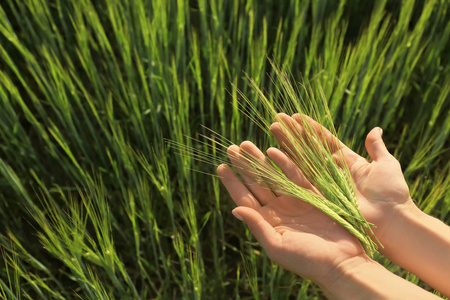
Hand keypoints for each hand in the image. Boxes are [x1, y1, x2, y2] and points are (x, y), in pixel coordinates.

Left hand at [217, 141, 365, 284]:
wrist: (341, 262)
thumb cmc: (307, 260)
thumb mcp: (277, 246)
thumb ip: (258, 226)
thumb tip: (235, 210)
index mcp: (267, 222)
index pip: (244, 198)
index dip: (232, 183)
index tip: (221, 166)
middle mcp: (278, 209)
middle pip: (256, 183)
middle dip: (244, 166)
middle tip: (232, 148)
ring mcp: (294, 201)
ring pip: (273, 175)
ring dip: (260, 161)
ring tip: (246, 144)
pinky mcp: (312, 195)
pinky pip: (295, 175)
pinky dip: (285, 163)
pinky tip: (273, 150)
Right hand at [269, 113, 415, 247]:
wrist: (391, 220)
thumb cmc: (392, 193)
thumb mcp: (386, 165)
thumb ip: (376, 148)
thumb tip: (376, 129)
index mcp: (347, 161)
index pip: (325, 140)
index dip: (310, 128)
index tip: (296, 116)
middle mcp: (332, 170)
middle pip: (309, 147)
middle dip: (293, 133)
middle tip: (277, 119)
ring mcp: (324, 182)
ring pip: (302, 158)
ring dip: (287, 143)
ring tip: (272, 128)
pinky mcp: (319, 195)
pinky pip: (301, 176)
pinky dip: (288, 164)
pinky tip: (275, 151)